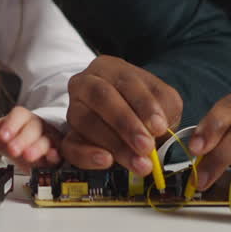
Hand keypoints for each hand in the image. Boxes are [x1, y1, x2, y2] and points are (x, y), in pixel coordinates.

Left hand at [0, 106, 60, 172]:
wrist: (26, 148)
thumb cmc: (14, 138)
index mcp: (23, 118)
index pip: (19, 115)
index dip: (11, 125)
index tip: (2, 136)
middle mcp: (38, 126)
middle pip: (33, 128)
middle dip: (22, 139)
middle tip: (12, 149)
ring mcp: (48, 138)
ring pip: (46, 140)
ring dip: (37, 148)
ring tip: (27, 156)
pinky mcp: (56, 153)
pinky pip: (59, 152)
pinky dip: (55, 155)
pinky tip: (50, 156)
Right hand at [62, 55, 182, 175]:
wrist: (127, 120)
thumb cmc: (144, 106)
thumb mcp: (162, 100)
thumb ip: (163, 109)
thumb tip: (155, 129)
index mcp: (110, 68)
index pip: (126, 81)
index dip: (143, 104)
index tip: (159, 126)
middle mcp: (86, 83)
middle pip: (100, 97)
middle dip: (125, 124)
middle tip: (146, 147)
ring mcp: (74, 109)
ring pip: (86, 122)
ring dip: (115, 144)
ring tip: (139, 163)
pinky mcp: (67, 136)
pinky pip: (70, 145)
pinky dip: (87, 155)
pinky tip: (106, 161)